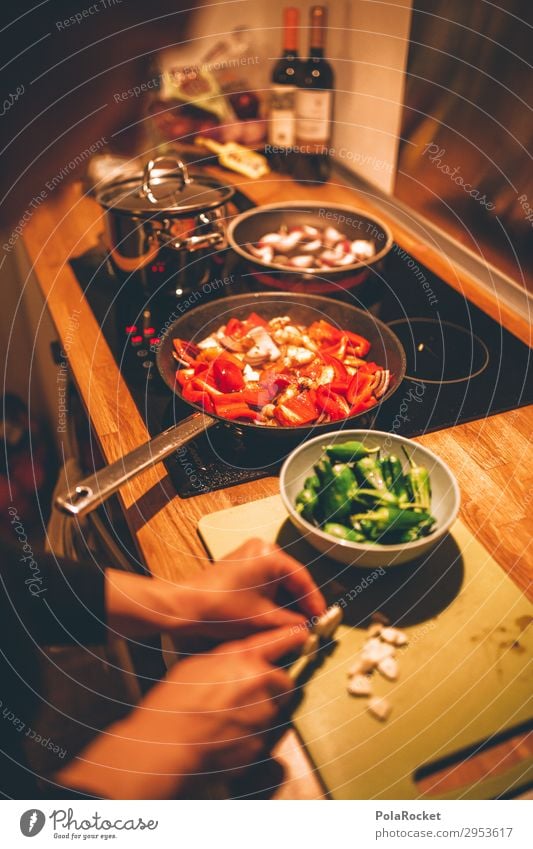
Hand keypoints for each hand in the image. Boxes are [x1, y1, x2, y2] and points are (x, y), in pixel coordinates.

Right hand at [56, 626, 307, 798]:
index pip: (278, 642)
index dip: (291, 637)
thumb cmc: (172, 704)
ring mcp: (263, 718)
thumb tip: (238, 660)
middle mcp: (260, 686)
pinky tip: (224, 737)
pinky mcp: (260, 746)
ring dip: (259, 712)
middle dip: (271, 687)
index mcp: (244, 660)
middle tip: (245, 694)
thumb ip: (226, 659)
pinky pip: (262, 737)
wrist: (166, 746)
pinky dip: (249, 736)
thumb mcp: (196, 665)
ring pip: (274, 711)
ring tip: (227, 718)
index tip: (301, 635)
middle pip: (283, 682)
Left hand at [178, 538, 326, 638]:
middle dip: (300, 601)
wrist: (185, 607)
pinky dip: (272, 595)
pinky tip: (276, 613)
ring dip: (286, 600)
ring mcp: (249, 553)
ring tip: (294, 622)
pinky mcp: (239, 563)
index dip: (314, 601)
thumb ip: (291, 623)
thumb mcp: (263, 620)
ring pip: (277, 579)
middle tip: (311, 622)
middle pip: (290, 577)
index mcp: (270, 555)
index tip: (321, 619)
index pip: (302, 578)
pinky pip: (264, 578)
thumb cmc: (221, 609)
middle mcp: (261, 547)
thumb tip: (308, 628)